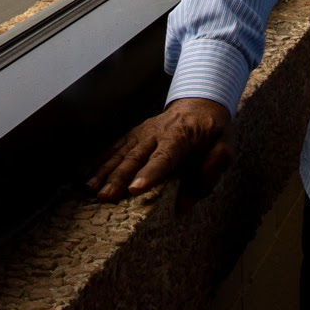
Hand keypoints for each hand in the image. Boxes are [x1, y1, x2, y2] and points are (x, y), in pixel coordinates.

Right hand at [86, 97, 234, 201]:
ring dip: (104, 170)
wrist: (201, 102)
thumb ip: (207, 175)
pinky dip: (99, 160)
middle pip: (136, 156)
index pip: (165, 157)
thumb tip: (184, 207)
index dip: (150, 173)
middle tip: (105, 197)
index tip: (135, 189)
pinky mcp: (135, 133)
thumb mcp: (224, 150)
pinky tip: (85, 173)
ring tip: (90, 188)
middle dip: (119, 177)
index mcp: (182, 136)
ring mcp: (143, 132)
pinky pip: (115, 147)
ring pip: (121, 152)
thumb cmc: (213, 130)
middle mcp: (158, 132)